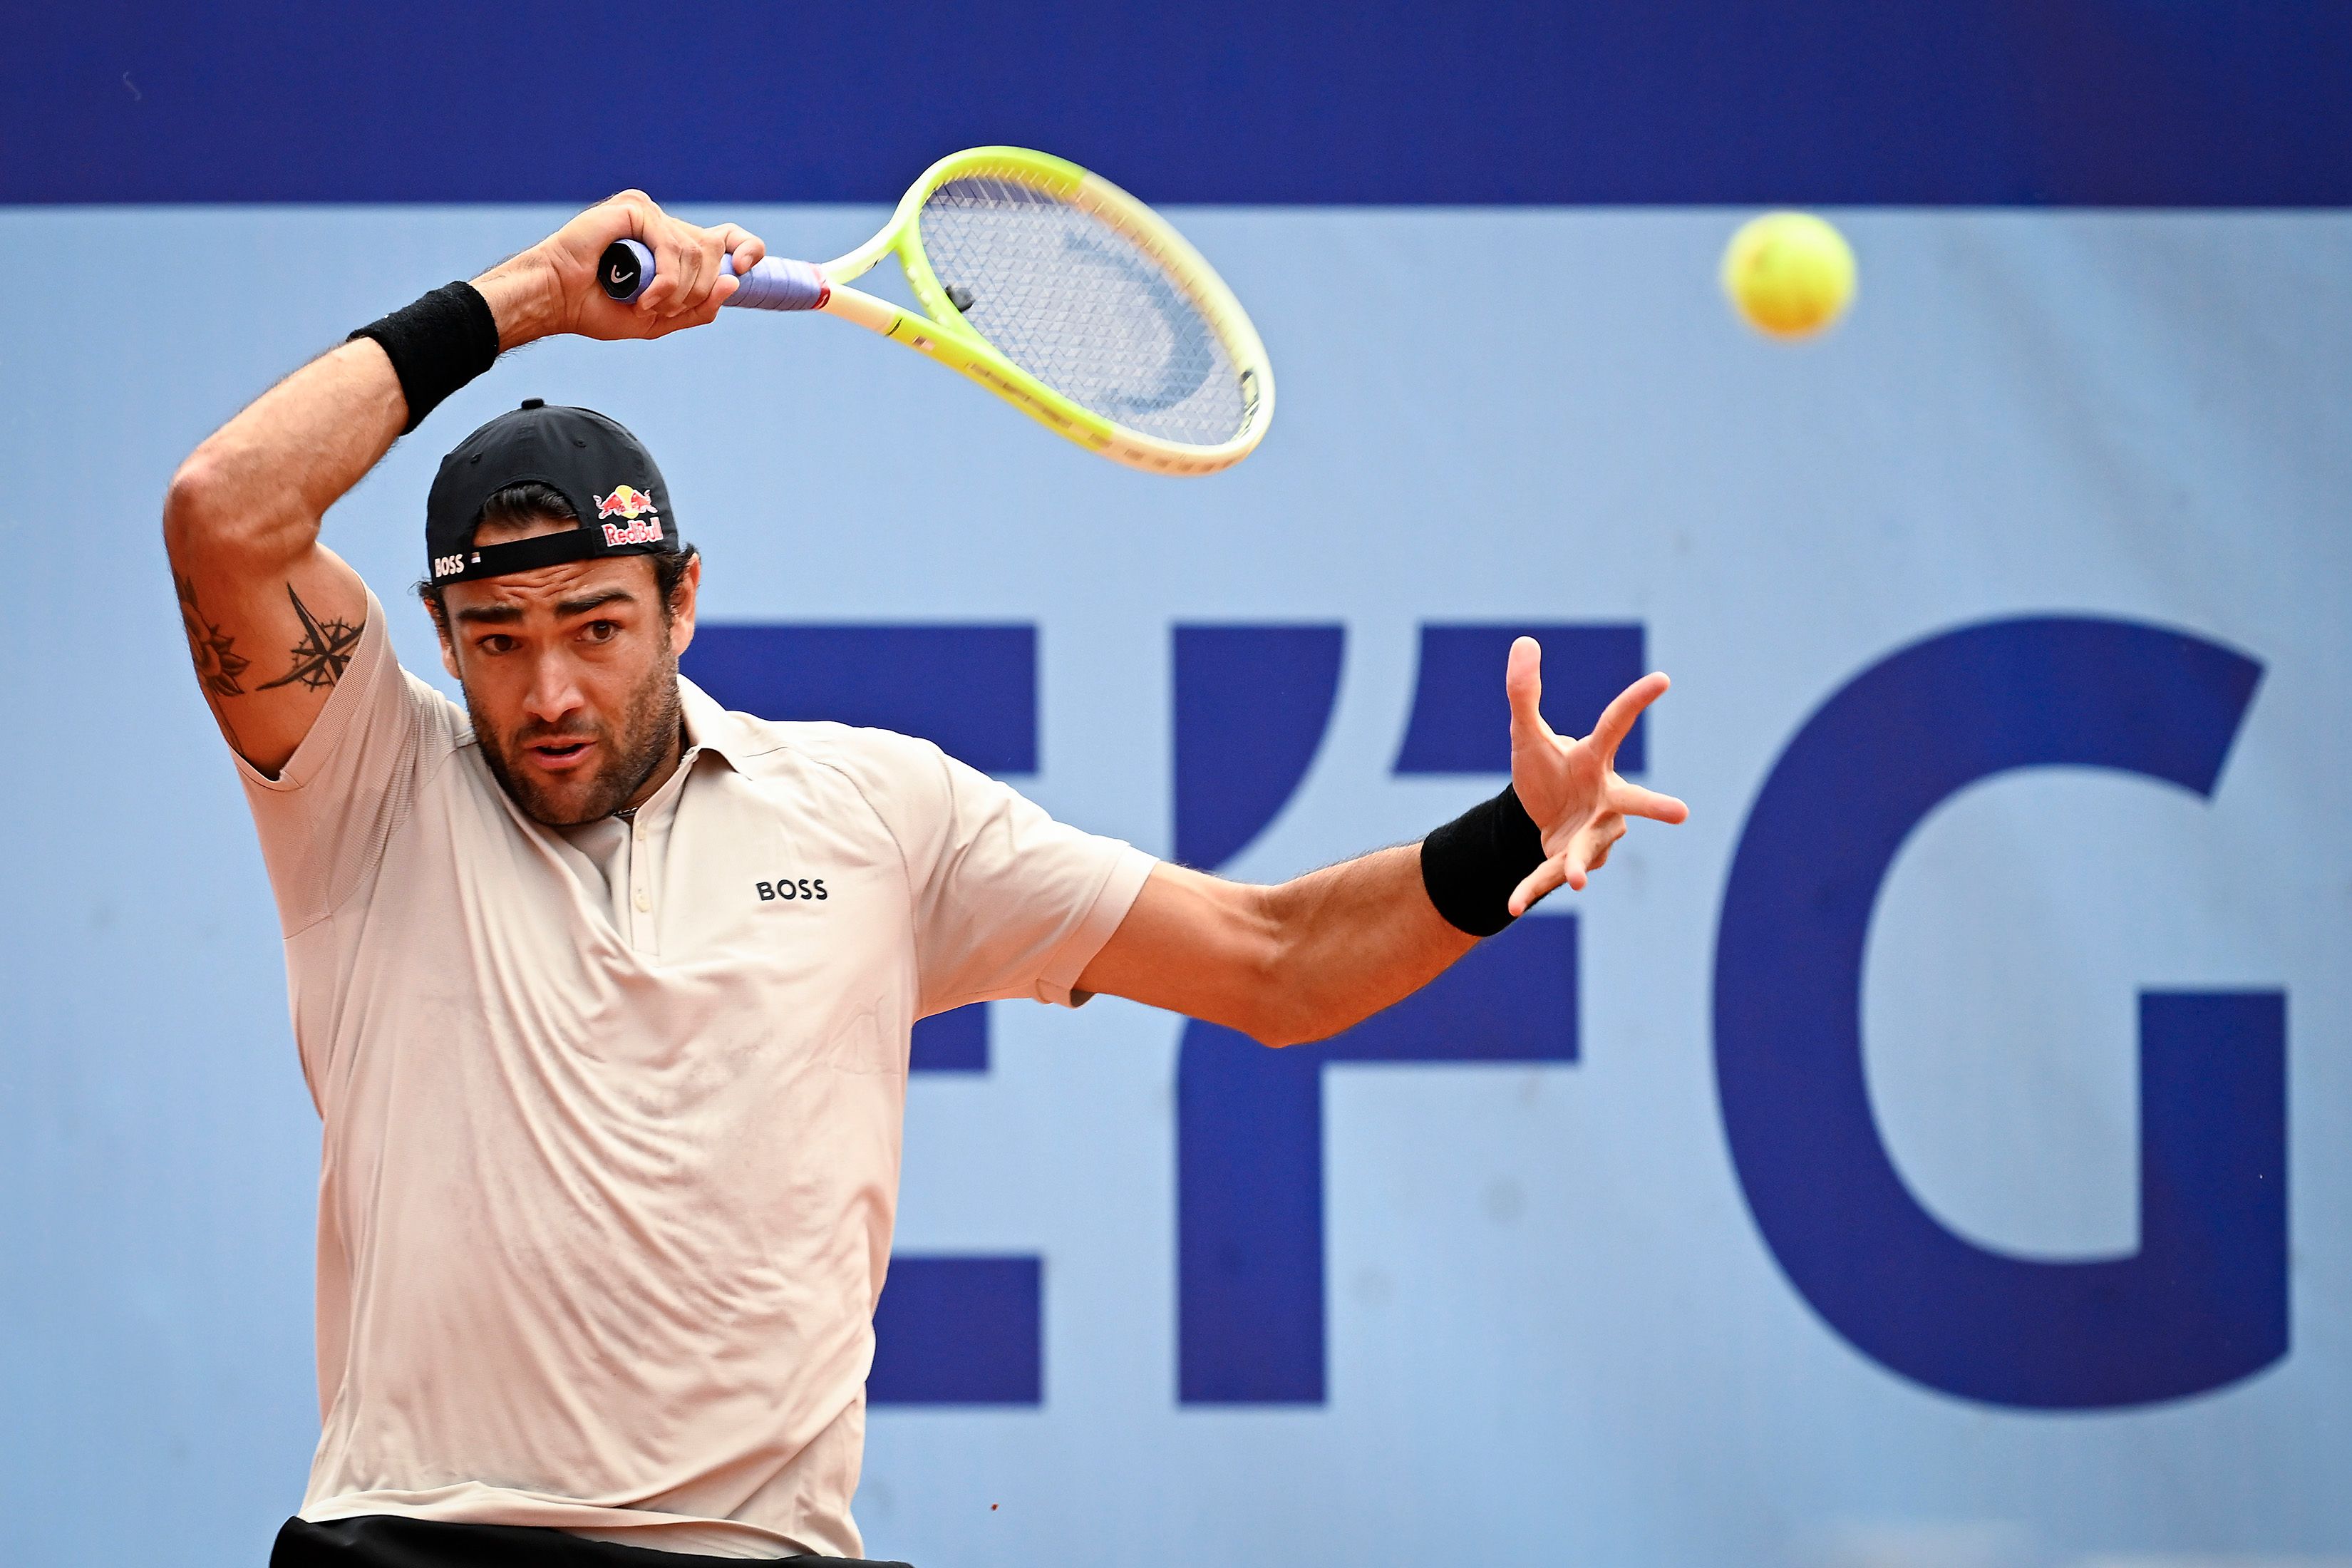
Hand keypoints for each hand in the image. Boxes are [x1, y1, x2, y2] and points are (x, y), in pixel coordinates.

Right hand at [472, 191, 768, 349]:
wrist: (558, 300)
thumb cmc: (599, 308)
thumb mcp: (661, 320)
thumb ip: (699, 308)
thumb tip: (734, 282)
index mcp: (673, 248)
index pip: (726, 237)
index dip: (747, 247)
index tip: (747, 268)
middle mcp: (664, 226)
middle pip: (714, 252)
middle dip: (698, 291)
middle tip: (665, 309)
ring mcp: (650, 215)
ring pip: (696, 252)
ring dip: (679, 291)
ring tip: (646, 305)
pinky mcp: (635, 209)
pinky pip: (671, 245)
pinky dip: (666, 279)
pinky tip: (645, 295)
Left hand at [1504, 636, 1688, 913]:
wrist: (1537, 816)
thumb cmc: (1545, 770)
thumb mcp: (1526, 732)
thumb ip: (1523, 692)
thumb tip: (1523, 642)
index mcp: (1593, 761)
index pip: (1615, 724)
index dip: (1637, 700)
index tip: (1662, 678)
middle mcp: (1603, 799)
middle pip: (1633, 800)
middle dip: (1654, 807)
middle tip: (1681, 813)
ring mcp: (1591, 833)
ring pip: (1591, 849)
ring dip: (1582, 864)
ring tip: (1578, 880)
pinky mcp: (1568, 859)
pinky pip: (1549, 875)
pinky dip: (1529, 889)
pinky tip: (1512, 905)